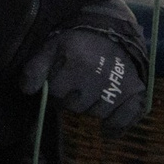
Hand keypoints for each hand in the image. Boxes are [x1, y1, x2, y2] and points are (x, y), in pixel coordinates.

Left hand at [20, 26, 146, 131]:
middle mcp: (97, 74)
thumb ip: (35, 68)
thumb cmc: (77, 43)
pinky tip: (107, 130)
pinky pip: (122, 119)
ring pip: (96, 113)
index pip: (55, 91)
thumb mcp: (50, 47)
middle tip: (77, 86)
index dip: (54, 88)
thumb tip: (27, 90)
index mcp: (75, 61)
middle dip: (71, 99)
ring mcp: (118, 84)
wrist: (111, 33)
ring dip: (91, 108)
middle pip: (75, 106)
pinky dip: (115, 126)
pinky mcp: (135, 92)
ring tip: (92, 93)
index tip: (60, 80)